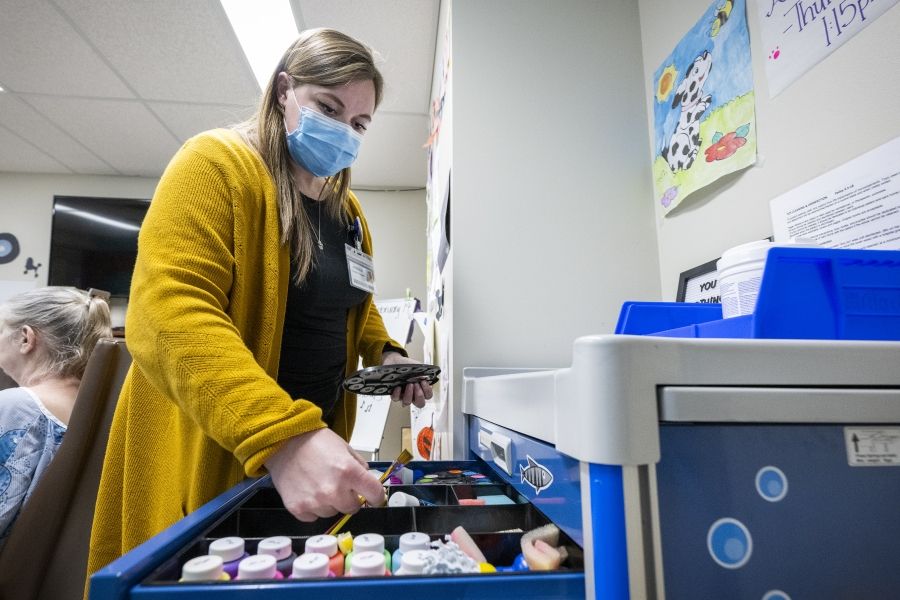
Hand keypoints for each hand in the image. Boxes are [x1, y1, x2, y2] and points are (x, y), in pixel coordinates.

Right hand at [265, 428, 384, 521]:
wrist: (283, 442)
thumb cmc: (315, 442)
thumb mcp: (345, 448)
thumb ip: (359, 467)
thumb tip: (367, 484)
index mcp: (349, 472)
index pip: (375, 495)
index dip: (377, 496)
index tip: (373, 496)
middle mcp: (334, 490)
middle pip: (353, 508)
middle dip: (350, 498)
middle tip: (339, 486)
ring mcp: (315, 502)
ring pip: (332, 513)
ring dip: (330, 503)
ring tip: (319, 485)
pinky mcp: (298, 509)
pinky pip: (314, 517)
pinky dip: (313, 508)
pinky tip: (308, 491)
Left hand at [381, 351, 432, 408]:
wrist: (397, 361)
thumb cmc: (409, 365)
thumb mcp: (418, 367)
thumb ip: (424, 372)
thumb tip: (425, 377)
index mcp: (421, 388)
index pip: (428, 396)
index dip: (427, 390)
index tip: (424, 381)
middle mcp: (413, 395)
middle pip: (420, 404)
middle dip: (419, 395)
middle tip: (416, 385)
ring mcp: (403, 396)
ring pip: (407, 402)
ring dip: (409, 394)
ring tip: (409, 384)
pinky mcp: (394, 394)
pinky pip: (396, 398)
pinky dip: (397, 393)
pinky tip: (398, 386)